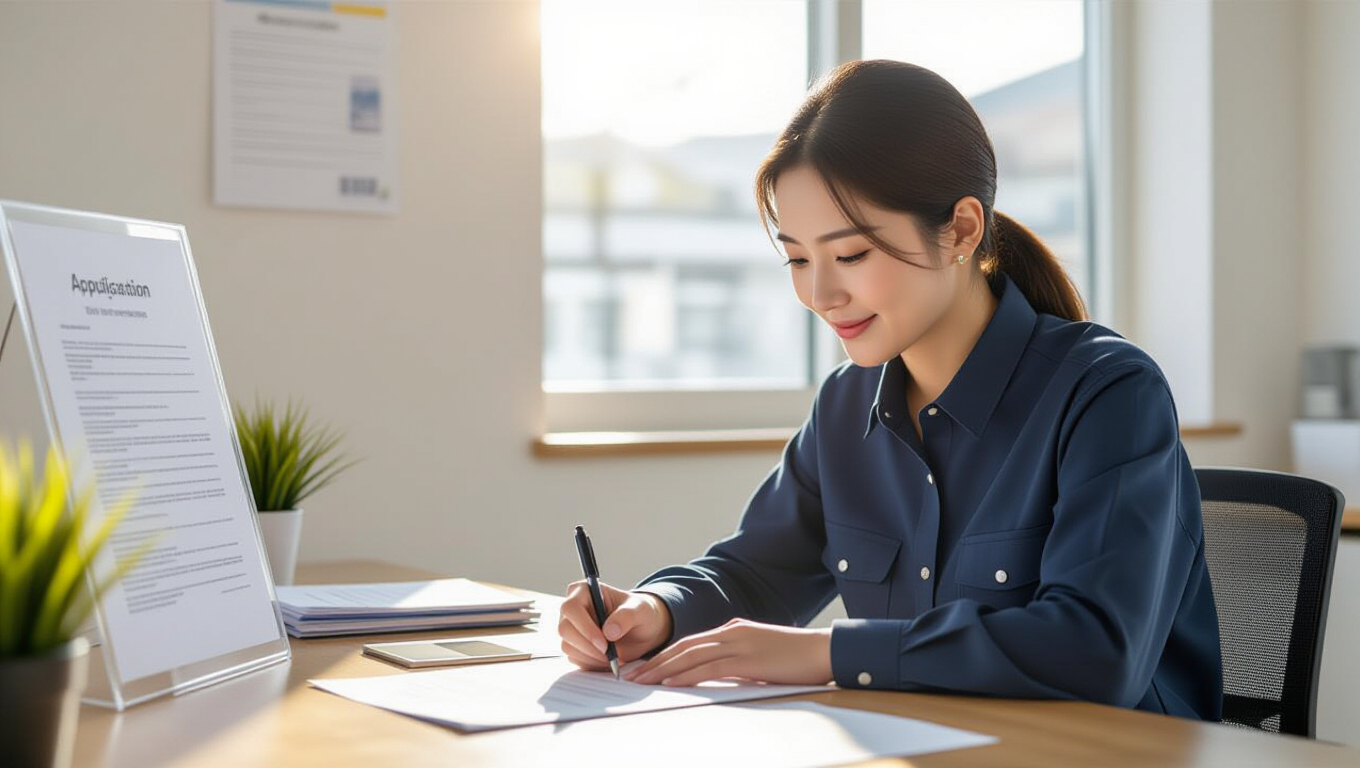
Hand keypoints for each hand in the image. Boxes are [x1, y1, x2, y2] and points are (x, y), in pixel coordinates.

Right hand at [558, 581, 672, 670]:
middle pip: (565, 629)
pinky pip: (575, 658)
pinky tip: (609, 660)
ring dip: (592, 657)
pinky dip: (592, 663)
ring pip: (568, 646)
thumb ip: (626, 616)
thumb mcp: (641, 610)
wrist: (643, 630)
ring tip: (615, 657)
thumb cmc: (641, 613)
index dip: (585, 627)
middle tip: (611, 656)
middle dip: (588, 646)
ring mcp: (572, 628)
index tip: (605, 644)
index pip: (571, 608)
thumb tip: (609, 632)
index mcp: (584, 591)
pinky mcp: (574, 645)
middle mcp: (573, 609)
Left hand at [623, 618, 832, 686]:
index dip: (665, 655)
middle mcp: (731, 633)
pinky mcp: (746, 659)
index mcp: (733, 630)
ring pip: (690, 656)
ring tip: (641, 682)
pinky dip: (686, 675)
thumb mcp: (761, 655)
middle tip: (632, 675)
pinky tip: (670, 683)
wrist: (823, 651)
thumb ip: (739, 660)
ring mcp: (738, 644)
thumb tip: (718, 675)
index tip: (646, 667)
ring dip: (662, 670)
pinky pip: (708, 668)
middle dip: (655, 662)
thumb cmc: (796, 658)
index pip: (691, 642)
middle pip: (683, 646)